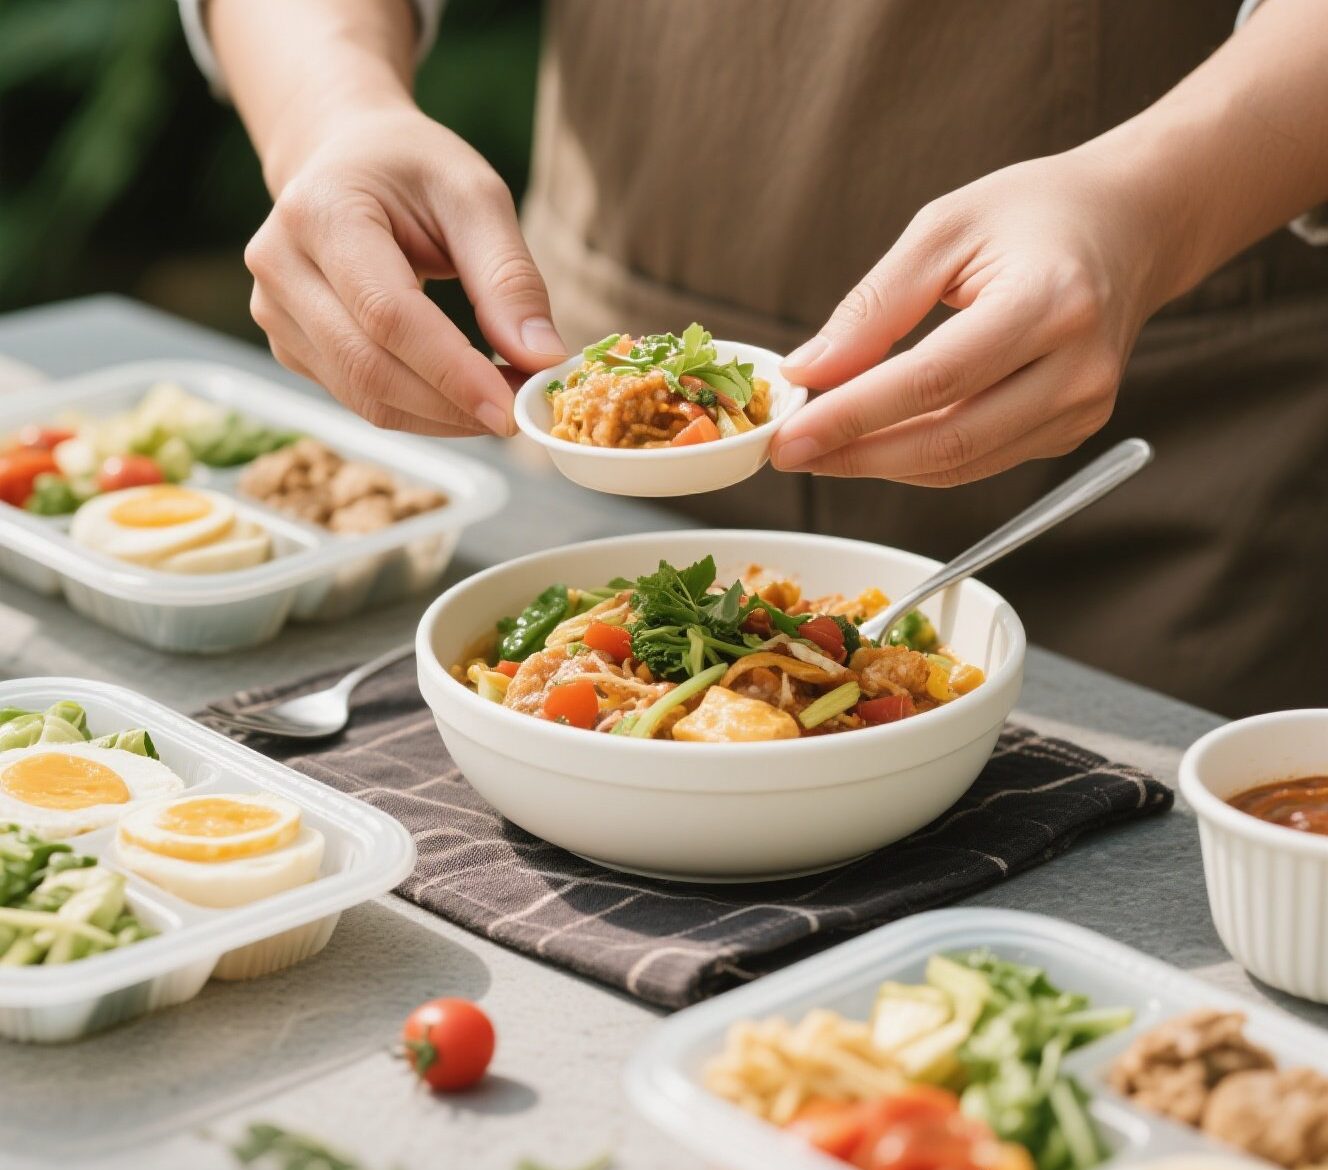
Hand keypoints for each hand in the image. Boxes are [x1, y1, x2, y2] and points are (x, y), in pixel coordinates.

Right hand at [244, 105, 564, 435]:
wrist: (345, 159)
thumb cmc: (413, 169)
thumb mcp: (474, 197)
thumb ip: (508, 276)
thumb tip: (541, 357)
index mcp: (320, 212)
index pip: (387, 314)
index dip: (453, 371)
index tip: (512, 407)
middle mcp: (281, 265)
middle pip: (371, 367)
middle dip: (454, 404)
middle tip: (520, 411)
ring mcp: (275, 313)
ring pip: (365, 397)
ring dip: (442, 417)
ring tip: (500, 403)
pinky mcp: (289, 348)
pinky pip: (361, 400)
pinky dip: (421, 413)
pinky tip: (461, 398)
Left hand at [772, 149, 1169, 484]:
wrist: (1133, 225)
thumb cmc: (1035, 213)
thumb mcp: (943, 230)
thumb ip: (873, 306)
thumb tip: (808, 372)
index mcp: (1049, 302)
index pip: (933, 381)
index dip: (853, 417)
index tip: (788, 436)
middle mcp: (1077, 367)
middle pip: (947, 440)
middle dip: (856, 453)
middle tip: (789, 453)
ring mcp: (1083, 408)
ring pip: (960, 465)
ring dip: (880, 463)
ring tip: (819, 447)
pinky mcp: (1073, 430)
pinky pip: (979, 462)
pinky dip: (918, 458)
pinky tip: (874, 439)